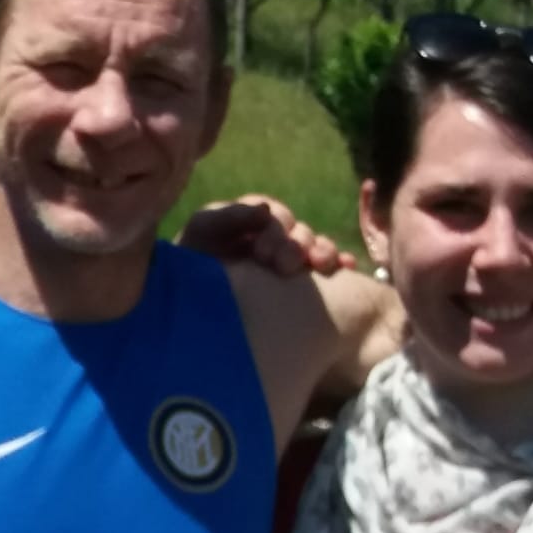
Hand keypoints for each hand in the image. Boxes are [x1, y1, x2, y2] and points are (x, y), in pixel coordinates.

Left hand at [177, 194, 355, 277]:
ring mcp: (282, 263)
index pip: (267, 214)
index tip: (264, 254)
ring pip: (312, 246)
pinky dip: (337, 263)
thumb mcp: (199, 239)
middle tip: (287, 266)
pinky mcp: (297, 285)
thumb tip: (264, 210)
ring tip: (321, 265)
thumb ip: (225, 219)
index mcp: (240, 227)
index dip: (273, 227)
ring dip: (320, 250)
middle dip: (295, 243)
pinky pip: (325, 266)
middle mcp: (264, 242)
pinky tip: (346, 267)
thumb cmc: (186, 277)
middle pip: (293, 230)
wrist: (186, 323)